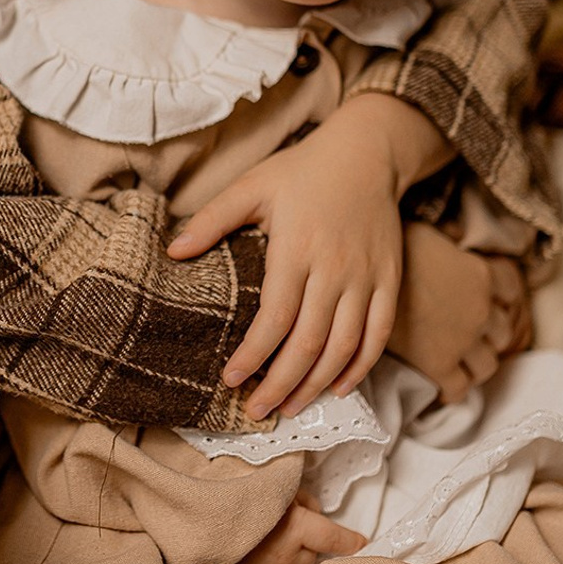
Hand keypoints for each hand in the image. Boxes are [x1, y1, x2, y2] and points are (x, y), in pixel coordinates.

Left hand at [170, 98, 427, 419]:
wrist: (367, 152)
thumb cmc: (302, 170)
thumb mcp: (252, 185)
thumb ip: (212, 220)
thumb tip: (172, 251)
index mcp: (296, 248)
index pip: (275, 317)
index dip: (253, 354)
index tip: (230, 380)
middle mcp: (334, 269)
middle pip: (309, 342)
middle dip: (281, 383)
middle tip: (256, 410)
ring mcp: (366, 277)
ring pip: (344, 346)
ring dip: (317, 384)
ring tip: (289, 408)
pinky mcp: (389, 280)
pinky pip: (378, 333)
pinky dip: (360, 366)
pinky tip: (338, 386)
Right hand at [210, 492, 365, 563]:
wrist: (186, 538)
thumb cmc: (222, 504)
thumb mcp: (257, 483)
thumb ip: (288, 491)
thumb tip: (309, 502)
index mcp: (292, 527)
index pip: (331, 535)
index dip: (348, 538)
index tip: (361, 541)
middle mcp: (287, 557)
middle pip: (313, 549)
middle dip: (307, 536)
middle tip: (285, 520)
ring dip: (293, 556)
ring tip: (268, 540)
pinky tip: (261, 563)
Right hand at [389, 223, 530, 401]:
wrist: (355, 278)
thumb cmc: (387, 247)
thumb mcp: (425, 232)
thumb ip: (449, 241)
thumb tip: (457, 237)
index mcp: (480, 274)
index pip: (511, 287)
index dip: (502, 292)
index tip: (489, 294)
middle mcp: (480, 310)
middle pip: (503, 330)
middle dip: (489, 330)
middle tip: (466, 326)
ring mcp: (461, 341)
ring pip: (487, 363)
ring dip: (476, 360)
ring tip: (456, 355)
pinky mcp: (438, 366)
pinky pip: (459, 388)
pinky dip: (454, 387)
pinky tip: (441, 379)